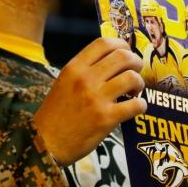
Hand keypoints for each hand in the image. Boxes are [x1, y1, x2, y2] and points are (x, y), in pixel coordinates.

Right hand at [33, 37, 145, 165]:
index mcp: (74, 68)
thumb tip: (112, 62)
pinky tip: (135, 108)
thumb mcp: (64, 83)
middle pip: (123, 56)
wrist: (46, 142)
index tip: (126, 52)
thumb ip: (84, 70)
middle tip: (135, 71)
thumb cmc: (55, 113)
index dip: (121, 44)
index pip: (104, 43)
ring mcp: (97, 98)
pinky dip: (141, 105)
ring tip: (134, 91)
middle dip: (136, 62)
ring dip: (139, 83)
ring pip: (132, 78)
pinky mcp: (106, 118)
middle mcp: (86, 79)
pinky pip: (136, 104)